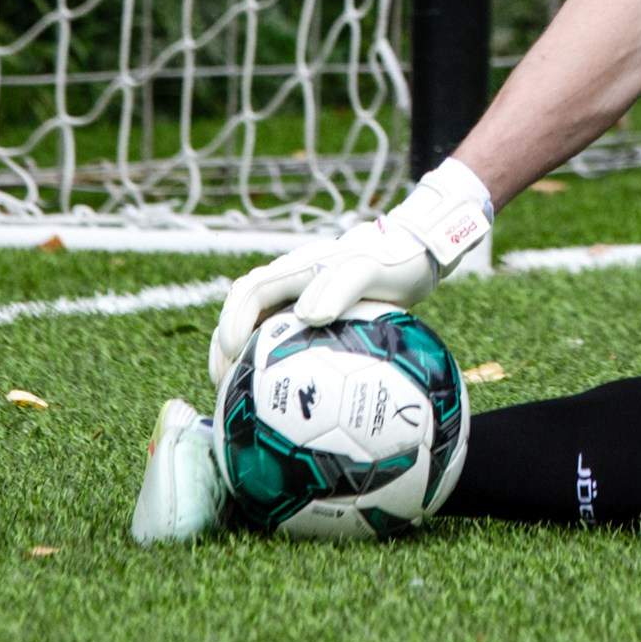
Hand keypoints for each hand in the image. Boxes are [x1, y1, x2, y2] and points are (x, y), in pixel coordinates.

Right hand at [207, 159, 493, 385]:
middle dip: (225, 341)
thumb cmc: (395, 260)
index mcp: (298, 267)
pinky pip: (280, 330)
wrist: (417, 254)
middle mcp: (292, 279)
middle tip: (223, 380)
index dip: (234, 321)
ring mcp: (300, 293)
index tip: (233, 354)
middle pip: (243, 308)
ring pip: (257, 320)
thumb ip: (340, 286)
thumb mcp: (370, 270)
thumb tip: (307, 316)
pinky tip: (277, 386)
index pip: (250, 292)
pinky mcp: (314, 308)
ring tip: (238, 387)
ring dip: (241, 349)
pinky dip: (269, 354)